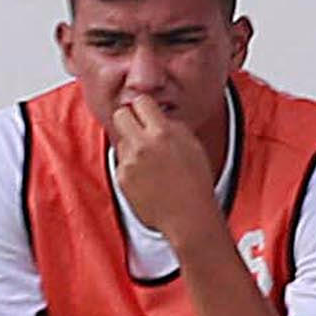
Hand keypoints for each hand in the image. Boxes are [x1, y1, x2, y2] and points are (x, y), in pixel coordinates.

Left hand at [109, 95, 225, 253]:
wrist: (187, 213)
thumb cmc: (195, 179)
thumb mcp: (191, 144)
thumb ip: (170, 126)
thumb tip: (154, 113)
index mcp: (164, 132)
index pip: (141, 102)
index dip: (144, 107)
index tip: (146, 112)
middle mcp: (142, 144)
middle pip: (120, 115)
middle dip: (129, 119)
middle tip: (139, 129)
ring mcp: (128, 161)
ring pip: (120, 139)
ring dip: (130, 144)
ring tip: (150, 159)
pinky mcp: (120, 177)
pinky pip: (121, 161)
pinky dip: (130, 164)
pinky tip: (146, 175)